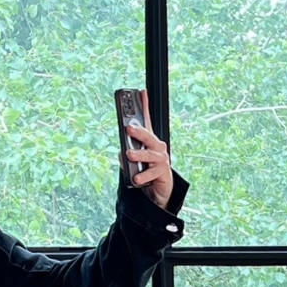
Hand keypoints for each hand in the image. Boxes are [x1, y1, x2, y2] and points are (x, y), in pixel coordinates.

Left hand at [124, 89, 173, 209]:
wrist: (157, 194)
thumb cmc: (145, 175)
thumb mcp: (132, 164)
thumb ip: (126, 157)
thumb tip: (122, 152)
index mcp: (149, 143)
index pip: (147, 122)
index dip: (145, 107)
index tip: (141, 93)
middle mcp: (157, 148)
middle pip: (149, 136)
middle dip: (139, 131)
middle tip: (128, 128)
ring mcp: (161, 159)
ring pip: (150, 154)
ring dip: (139, 154)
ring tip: (128, 154)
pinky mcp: (163, 172)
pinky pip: (152, 172)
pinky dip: (143, 176)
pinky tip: (136, 179)